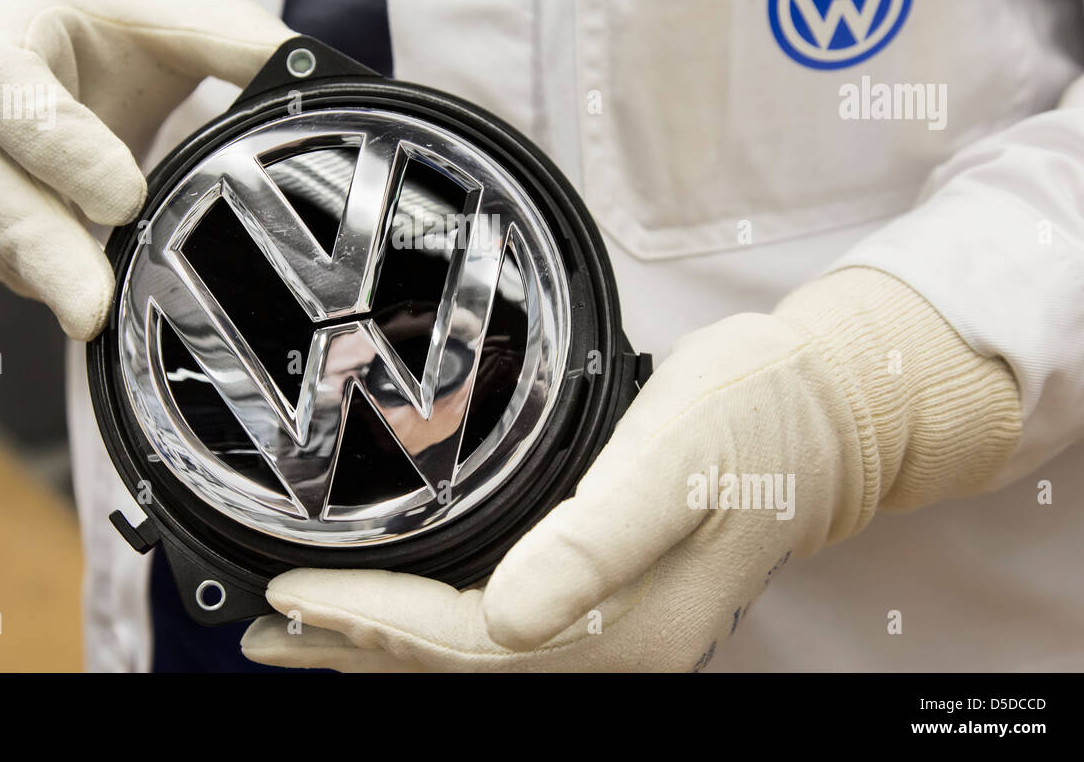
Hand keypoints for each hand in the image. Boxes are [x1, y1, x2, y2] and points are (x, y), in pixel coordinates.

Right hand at [0, 0, 293, 338]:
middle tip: (93, 312)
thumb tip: (315, 74)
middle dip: (44, 253)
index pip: (8, 93)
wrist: (14, 29)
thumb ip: (232, 39)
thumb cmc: (98, 28)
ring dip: (47, 278)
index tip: (126, 198)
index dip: (62, 148)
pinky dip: (41, 281)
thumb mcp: (161, 13)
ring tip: (104, 313)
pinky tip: (84, 288)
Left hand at [241, 267, 1020, 670]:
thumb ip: (592, 543)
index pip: (465, 644)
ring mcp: (615, 637)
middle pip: (454, 671)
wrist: (819, 412)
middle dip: (352, 650)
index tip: (291, 595)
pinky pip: (497, 642)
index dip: (370, 621)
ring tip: (302, 645)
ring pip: (469, 664)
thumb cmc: (750, 417)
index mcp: (623, 625)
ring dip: (378, 654)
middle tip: (264, 635)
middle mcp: (615, 649)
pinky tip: (395, 626)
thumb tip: (508, 619)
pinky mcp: (609, 608)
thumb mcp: (671, 461)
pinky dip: (426, 637)